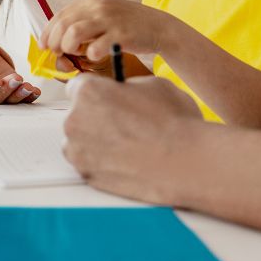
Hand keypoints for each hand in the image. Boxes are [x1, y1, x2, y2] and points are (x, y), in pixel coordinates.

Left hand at [39, 0, 171, 61]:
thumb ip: (82, 24)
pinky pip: (95, 48)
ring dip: (70, 48)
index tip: (44, 46)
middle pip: (63, 26)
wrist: (158, 26)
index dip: (47, 33)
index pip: (59, 16)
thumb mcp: (103, 15)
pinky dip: (91, 55)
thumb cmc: (126, 25)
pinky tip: (97, 56)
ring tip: (78, 54)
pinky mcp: (120, 35)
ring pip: (73, 34)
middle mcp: (98, 7)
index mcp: (90, 0)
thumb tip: (57, 44)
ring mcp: (109, 20)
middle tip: (60, 54)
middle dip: (55, 43)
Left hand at [62, 74, 203, 202]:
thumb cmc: (173, 123)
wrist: (185, 164)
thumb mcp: (154, 85)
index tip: (108, 97)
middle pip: (78, 114)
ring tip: (129, 144)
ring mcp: (78, 151)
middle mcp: (75, 120)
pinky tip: (127, 160)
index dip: (97, 91)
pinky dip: (102, 161)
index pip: (79, 86)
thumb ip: (128, 86)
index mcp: (89, 92)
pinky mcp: (87, 175)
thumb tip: (124, 92)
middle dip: (97, 116)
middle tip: (125, 123)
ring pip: (82, 140)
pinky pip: (89, 162)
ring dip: (98, 140)